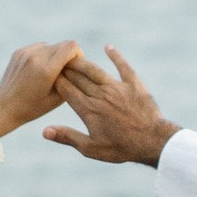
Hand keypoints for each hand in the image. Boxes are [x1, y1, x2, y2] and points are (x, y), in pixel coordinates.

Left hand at [0, 41, 83, 139]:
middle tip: (65, 71)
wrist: (4, 107)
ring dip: (55, 55)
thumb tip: (78, 65)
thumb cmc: (33, 108)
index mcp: (47, 69)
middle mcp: (36, 56)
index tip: (76, 67)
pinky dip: (43, 55)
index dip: (78, 55)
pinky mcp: (18, 52)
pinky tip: (38, 70)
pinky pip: (39, 47)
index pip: (71, 47)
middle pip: (63, 44)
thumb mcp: (57, 98)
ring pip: (51, 45)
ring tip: (51, 72)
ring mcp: (25, 52)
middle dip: (68, 55)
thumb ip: (70, 79)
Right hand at [45, 48, 176, 169]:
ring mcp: (117, 88)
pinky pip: (123, 66)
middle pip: (78, 78)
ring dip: (82, 62)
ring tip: (73, 55)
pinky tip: (108, 47)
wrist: (152, 142)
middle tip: (57, 62)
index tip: (48, 75)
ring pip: (95, 70)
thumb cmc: (121, 148)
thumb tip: (44, 131)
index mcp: (88, 110)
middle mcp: (100, 95)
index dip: (56, 81)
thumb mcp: (91, 148)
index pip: (66, 90)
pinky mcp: (134, 85)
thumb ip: (67, 137)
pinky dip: (115, 56)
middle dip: (65, 69)